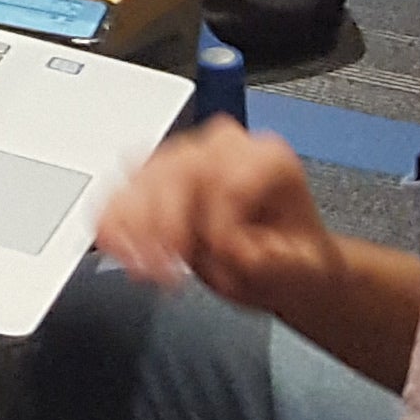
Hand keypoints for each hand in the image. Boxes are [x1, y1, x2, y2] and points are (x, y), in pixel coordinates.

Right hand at [93, 123, 340, 324]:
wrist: (282, 268)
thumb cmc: (294, 260)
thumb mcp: (307, 267)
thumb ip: (276, 258)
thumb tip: (237, 249)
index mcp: (266, 159)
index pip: (230, 177)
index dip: (220, 222)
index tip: (222, 256)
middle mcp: (223, 149)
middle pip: (177, 169)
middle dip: (165, 224)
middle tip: (167, 270)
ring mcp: (185, 159)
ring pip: (141, 176)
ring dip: (132, 226)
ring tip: (142, 268)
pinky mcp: (156, 179)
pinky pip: (121, 189)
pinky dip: (112, 220)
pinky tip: (116, 248)